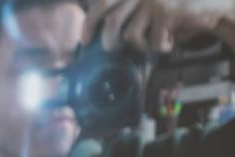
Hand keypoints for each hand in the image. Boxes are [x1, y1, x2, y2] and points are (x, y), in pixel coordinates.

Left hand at [84, 0, 234, 53]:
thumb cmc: (174, 5)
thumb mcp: (147, 4)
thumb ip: (128, 10)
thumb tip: (100, 34)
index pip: (101, 3)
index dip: (89, 23)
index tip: (85, 40)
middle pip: (111, 22)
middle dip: (108, 41)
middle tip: (113, 50)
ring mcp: (153, 0)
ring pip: (131, 34)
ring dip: (139, 46)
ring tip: (150, 45)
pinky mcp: (168, 11)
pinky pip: (154, 40)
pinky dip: (159, 47)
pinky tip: (168, 44)